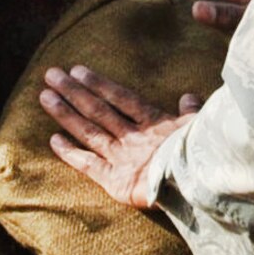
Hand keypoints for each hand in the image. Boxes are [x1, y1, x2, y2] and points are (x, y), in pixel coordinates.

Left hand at [39, 64, 199, 208]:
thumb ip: (192, 112)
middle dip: (73, 91)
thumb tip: (189, 97)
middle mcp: (135, 137)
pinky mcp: (117, 181)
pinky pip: (88, 164)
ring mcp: (124, 157)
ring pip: (89, 130)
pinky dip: (70, 153)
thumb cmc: (209, 156)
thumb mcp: (204, 128)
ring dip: (66, 113)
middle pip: (99, 110)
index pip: (122, 97)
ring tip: (44, 95)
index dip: (100, 83)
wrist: (203, 185)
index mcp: (157, 123)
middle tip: (50, 74)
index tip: (78, 69)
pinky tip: (52, 139)